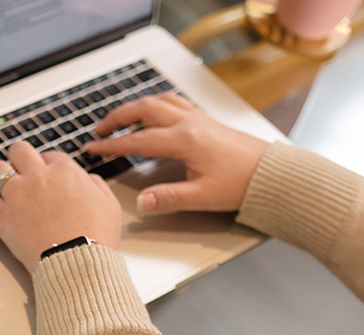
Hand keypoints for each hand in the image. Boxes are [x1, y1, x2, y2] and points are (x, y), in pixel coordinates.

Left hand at [0, 142, 121, 274]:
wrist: (77, 262)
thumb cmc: (96, 237)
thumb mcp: (110, 205)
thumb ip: (96, 186)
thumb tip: (87, 180)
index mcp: (65, 171)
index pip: (51, 156)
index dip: (47, 163)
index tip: (45, 172)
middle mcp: (38, 177)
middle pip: (20, 151)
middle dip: (20, 156)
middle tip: (19, 165)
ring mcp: (17, 195)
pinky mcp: (2, 216)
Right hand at [87, 93, 268, 213]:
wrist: (270, 172)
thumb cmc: (241, 183)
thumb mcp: (201, 197)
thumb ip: (168, 198)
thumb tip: (141, 203)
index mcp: (184, 140)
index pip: (138, 140)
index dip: (112, 145)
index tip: (93, 148)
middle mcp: (189, 123)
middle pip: (144, 109)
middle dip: (117, 117)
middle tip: (100, 129)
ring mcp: (198, 118)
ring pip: (159, 101)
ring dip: (136, 106)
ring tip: (121, 118)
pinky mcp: (206, 120)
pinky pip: (175, 102)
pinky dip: (156, 104)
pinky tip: (154, 112)